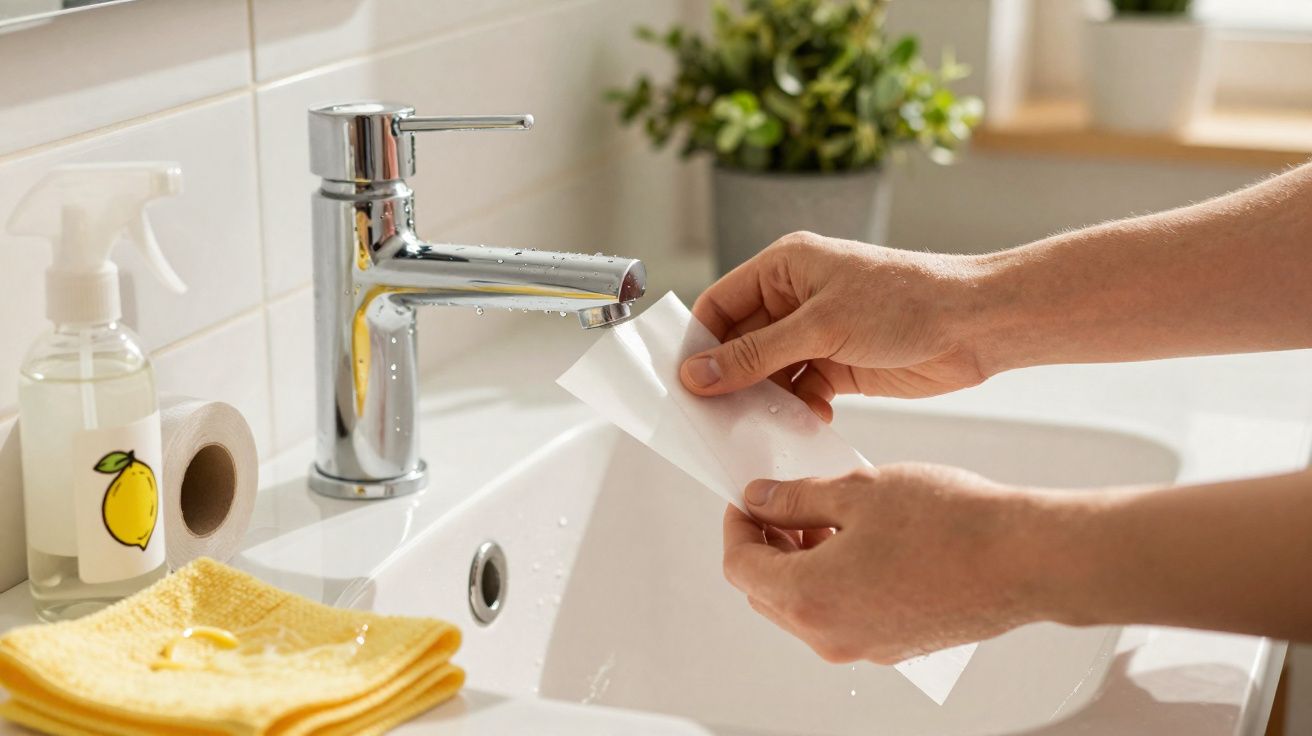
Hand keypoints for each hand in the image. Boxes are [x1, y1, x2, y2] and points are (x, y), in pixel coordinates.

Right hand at [680, 231, 989, 420]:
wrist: (975, 325)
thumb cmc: (906, 302)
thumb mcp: (820, 327)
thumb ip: (755, 355)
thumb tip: (698, 374)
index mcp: (785, 267)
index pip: (720, 305)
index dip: (698, 343)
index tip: (684, 385)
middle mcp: (796, 297)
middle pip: (740, 342)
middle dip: (728, 378)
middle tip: (712, 417)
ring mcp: (818, 332)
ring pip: (768, 372)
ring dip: (762, 399)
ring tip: (754, 426)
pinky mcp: (840, 364)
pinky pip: (799, 390)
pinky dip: (795, 409)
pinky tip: (802, 422)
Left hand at [723, 463, 1061, 663]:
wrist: (1025, 559)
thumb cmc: (951, 525)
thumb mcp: (857, 491)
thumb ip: (797, 499)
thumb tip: (762, 500)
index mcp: (809, 598)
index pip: (741, 567)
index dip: (737, 526)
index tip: (747, 499)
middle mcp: (831, 635)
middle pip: (768, 593)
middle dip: (766, 546)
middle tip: (781, 503)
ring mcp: (865, 646)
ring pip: (805, 606)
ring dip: (801, 563)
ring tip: (826, 515)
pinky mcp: (896, 645)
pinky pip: (843, 615)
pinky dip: (834, 580)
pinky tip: (858, 540)